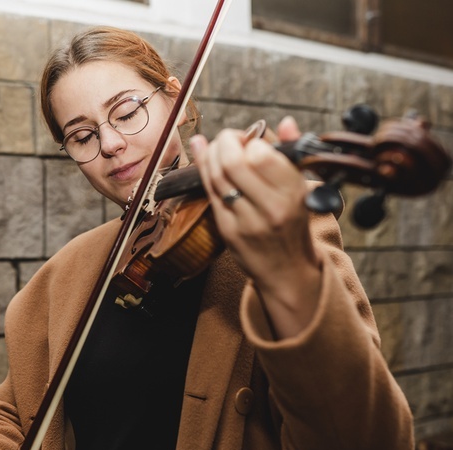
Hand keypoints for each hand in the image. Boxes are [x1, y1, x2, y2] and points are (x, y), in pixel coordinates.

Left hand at [190, 117, 321, 337]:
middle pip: (233, 163)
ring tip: (216, 147)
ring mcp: (247, 221)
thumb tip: (284, 122)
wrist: (287, 270)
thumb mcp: (302, 187)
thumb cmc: (294, 222)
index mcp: (293, 192)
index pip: (261, 155)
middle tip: (227, 138)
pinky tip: (203, 156)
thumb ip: (293, 152)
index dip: (249, 140)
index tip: (249, 138)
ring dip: (211, 154)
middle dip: (224, 142)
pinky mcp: (228, 230)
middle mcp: (271, 207)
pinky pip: (210, 193)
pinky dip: (203, 170)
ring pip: (217, 177)